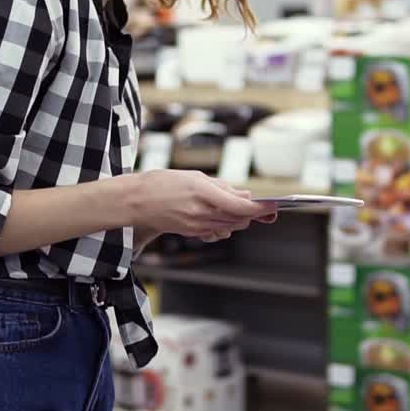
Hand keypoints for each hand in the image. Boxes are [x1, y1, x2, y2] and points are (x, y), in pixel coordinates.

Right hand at [129, 169, 276, 238]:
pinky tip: (222, 215)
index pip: (240, 206)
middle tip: (262, 207)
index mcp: (203, 193)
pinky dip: (225, 223)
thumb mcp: (194, 177)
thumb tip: (243, 194)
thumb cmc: (162, 183)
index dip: (260, 208)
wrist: (136, 201)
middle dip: (252, 213)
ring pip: (230, 226)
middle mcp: (201, 213)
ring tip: (241, 208)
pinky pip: (217, 230)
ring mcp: (196, 226)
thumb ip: (221, 187)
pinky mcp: (192, 233)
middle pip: (239, 219)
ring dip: (240, 219)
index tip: (273, 206)